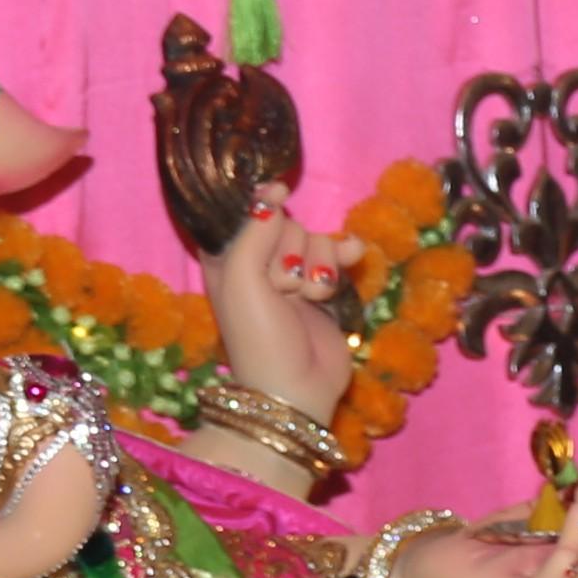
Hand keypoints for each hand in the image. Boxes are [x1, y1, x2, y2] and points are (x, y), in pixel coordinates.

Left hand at [203, 192, 359, 421]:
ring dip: (319, 265)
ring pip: (315, 238)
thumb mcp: (242, 278)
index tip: (275, 214)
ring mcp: (293, 275)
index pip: (246, 214)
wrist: (296, 387)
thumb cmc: (258, 335)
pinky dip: (343, 259)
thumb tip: (275, 190)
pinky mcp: (324, 287)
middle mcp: (258, 263)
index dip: (262, 215)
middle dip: (293, 252)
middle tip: (283, 288)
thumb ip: (255, 230)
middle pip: (286, 224)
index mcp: (226, 258)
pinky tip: (351, 262)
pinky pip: (338, 253)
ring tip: (310, 297)